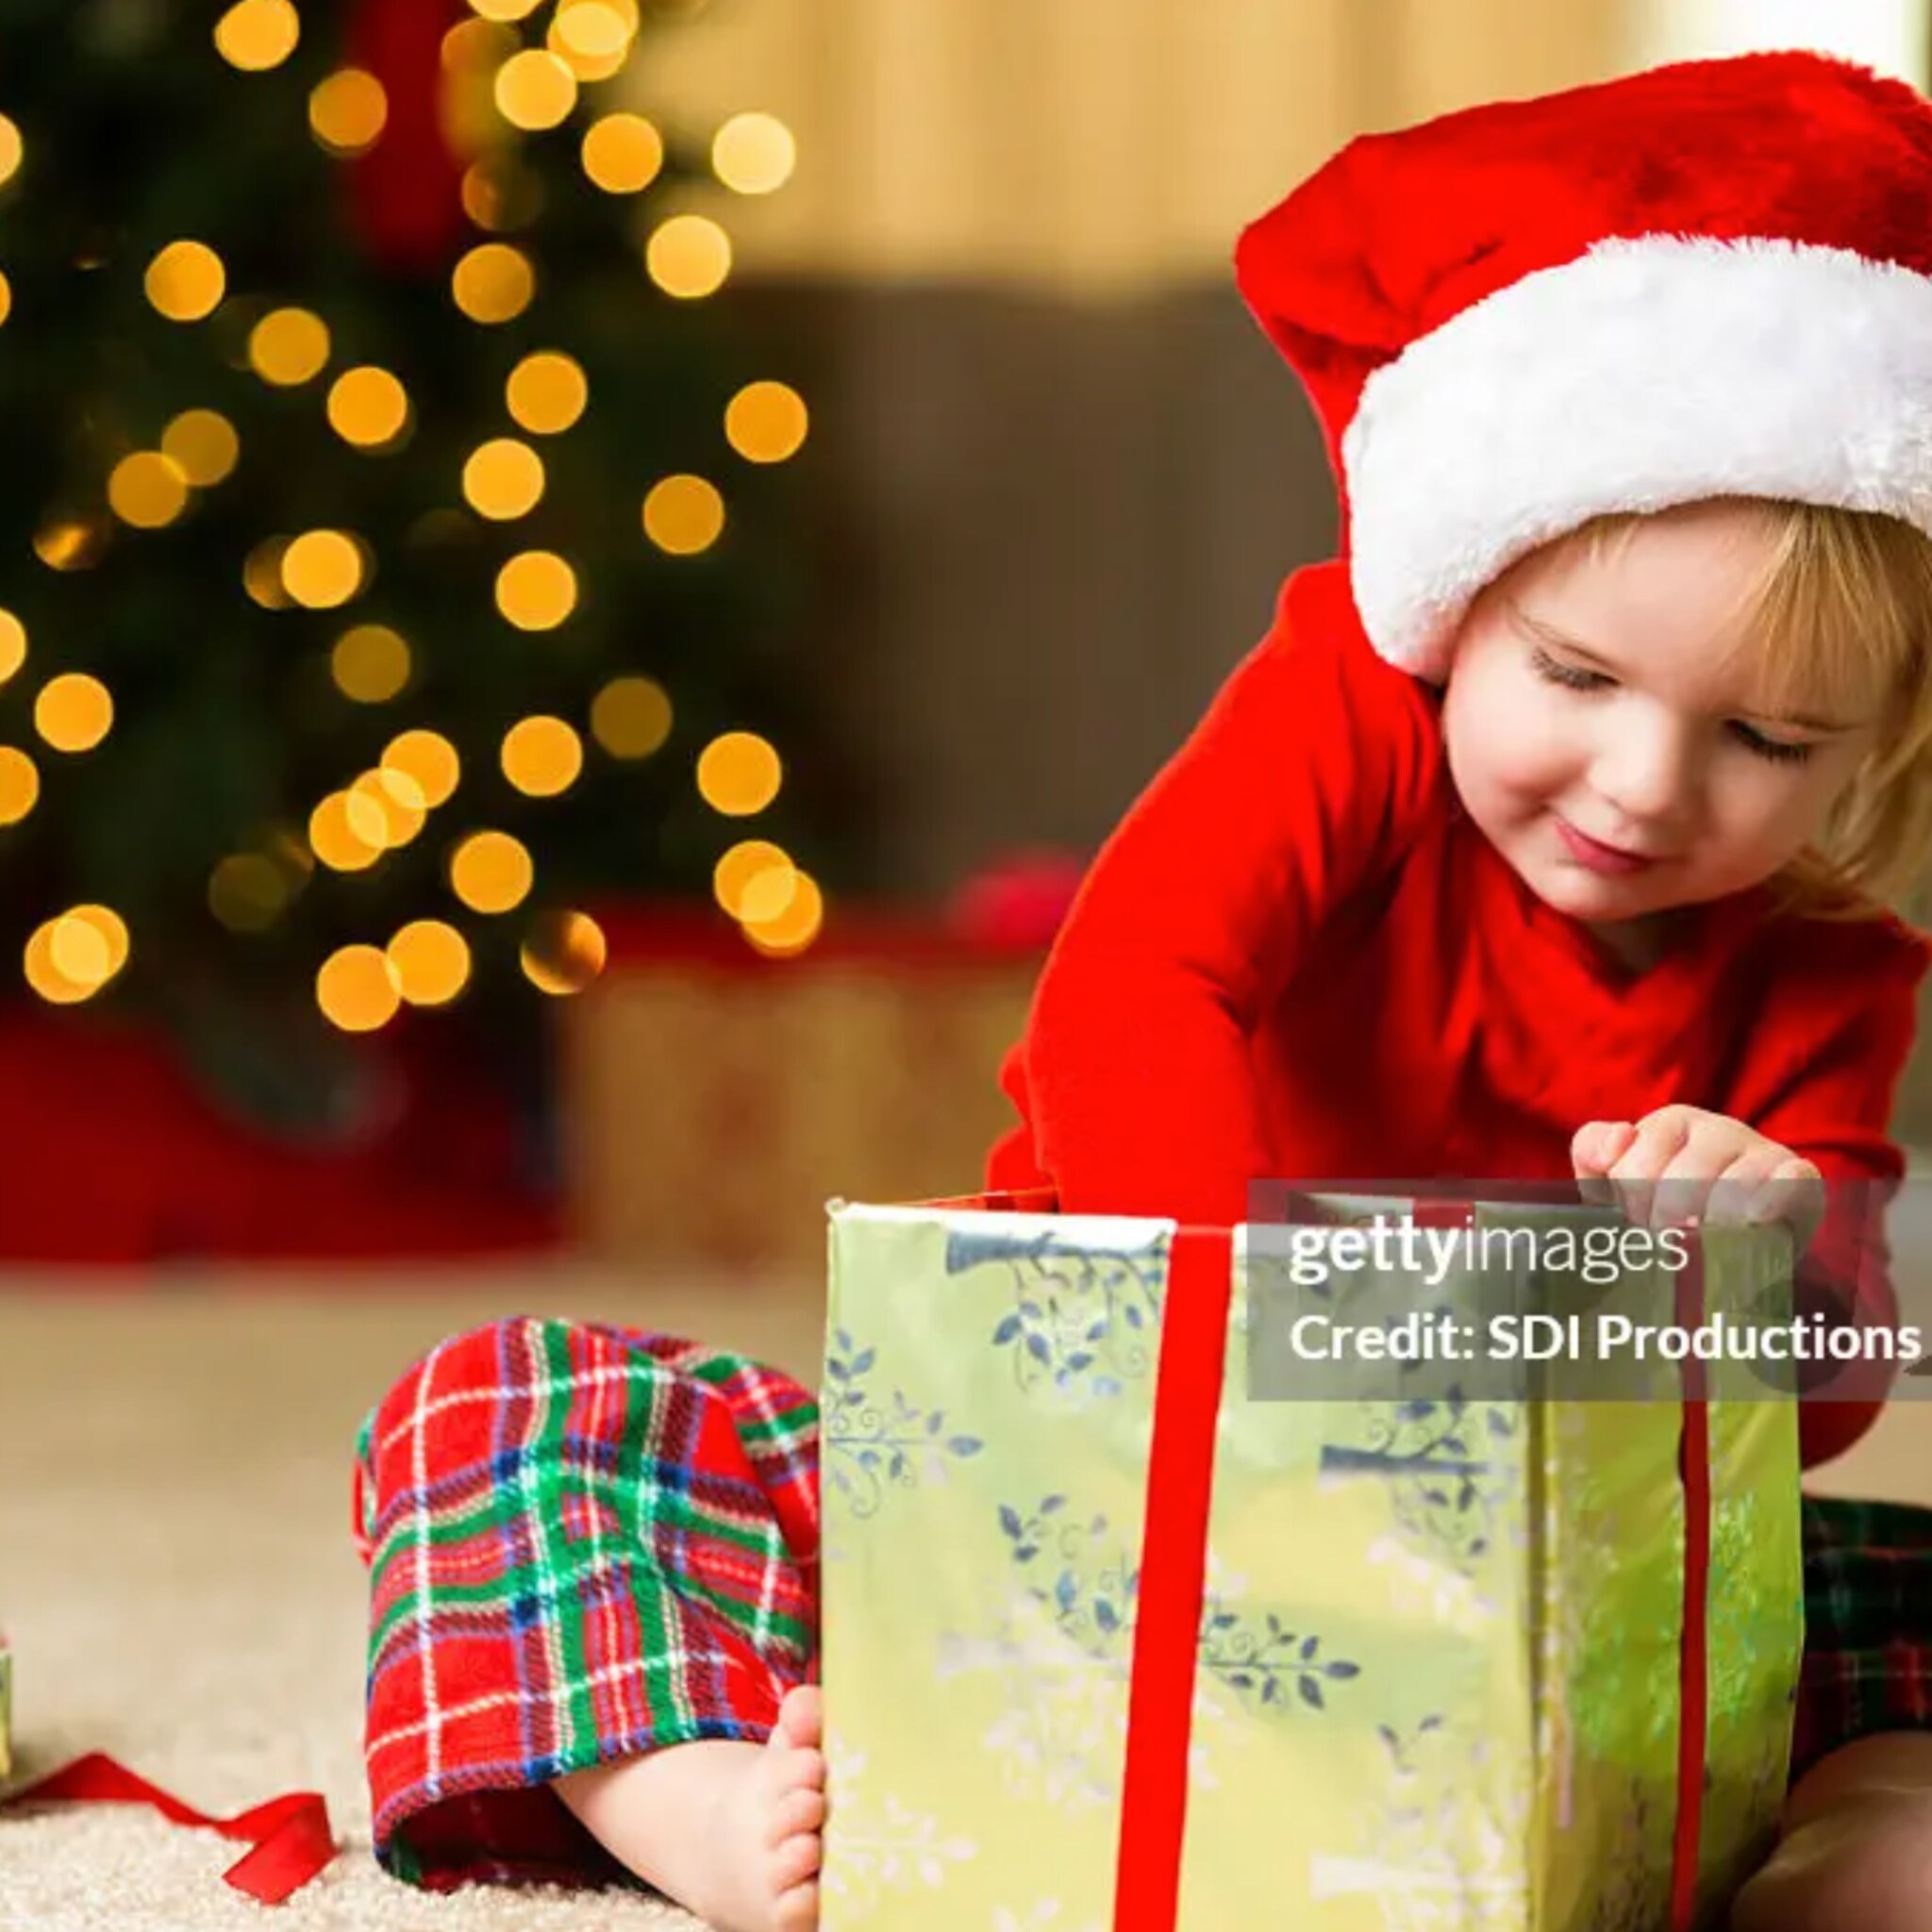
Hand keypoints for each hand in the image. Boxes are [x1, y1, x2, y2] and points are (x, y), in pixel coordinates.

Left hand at [1570, 1106, 1823, 1242]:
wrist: (1743, 1250)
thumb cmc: (1670, 1212)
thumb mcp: (1616, 1184)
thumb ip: (1593, 1152)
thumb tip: (1621, 1135)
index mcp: (1669, 1125)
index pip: (1630, 1165)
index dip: (1631, 1206)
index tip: (1639, 1223)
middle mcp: (1717, 1129)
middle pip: (1677, 1179)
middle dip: (1667, 1223)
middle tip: (1672, 1242)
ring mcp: (1761, 1151)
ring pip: (1727, 1186)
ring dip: (1710, 1229)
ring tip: (1705, 1247)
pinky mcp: (1800, 1179)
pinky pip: (1788, 1180)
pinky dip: (1768, 1201)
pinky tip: (1752, 1220)